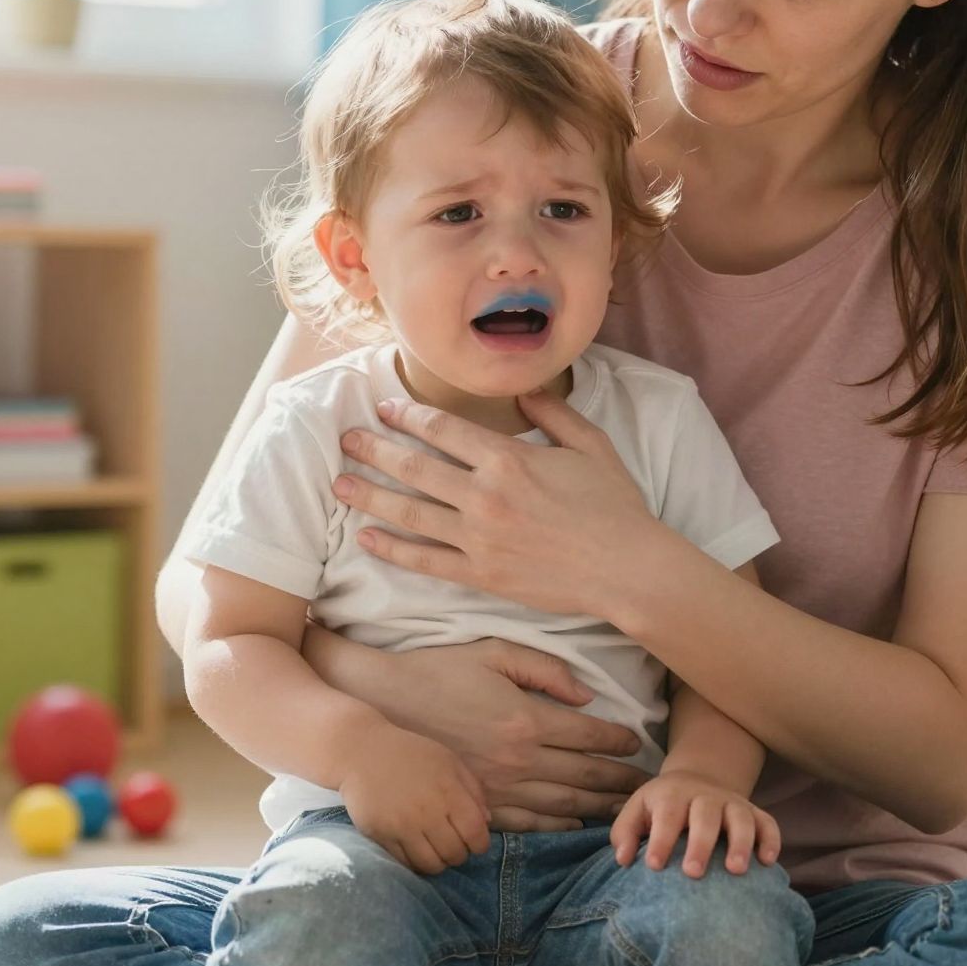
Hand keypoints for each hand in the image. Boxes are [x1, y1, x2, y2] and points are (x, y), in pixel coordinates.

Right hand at [303, 628, 648, 830]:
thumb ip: (545, 671)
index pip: (590, 736)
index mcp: (526, 719)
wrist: (382, 706)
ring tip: (628, 809)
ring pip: (566, 804)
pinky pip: (531, 824)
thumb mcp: (494, 653)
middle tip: (651, 785)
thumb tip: (586, 698)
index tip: (639, 743)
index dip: (621, 742)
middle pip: (588, 776)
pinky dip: (561, 826)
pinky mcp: (481, 805)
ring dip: (602, 807)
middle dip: (623, 781)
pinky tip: (580, 825)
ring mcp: (500, 788)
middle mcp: (519, 759)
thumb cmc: (439, 670)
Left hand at [331, 391, 657, 619]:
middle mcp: (485, 495)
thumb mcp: (591, 446)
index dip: (408, 416)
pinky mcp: (481, 574)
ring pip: (410, 513)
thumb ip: (554, 413)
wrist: (627, 569)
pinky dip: (393, 549)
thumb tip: (523, 391)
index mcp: (509, 458)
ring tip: (339, 485)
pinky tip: (368, 538)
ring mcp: (479, 538)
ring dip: (370, 496)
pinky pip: (425, 561)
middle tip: (346, 440)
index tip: (384, 409)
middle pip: (414, 467)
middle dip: (375, 450)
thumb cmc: (615, 506)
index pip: (443, 429)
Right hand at [338, 716, 490, 874]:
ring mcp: (402, 826)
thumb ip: (472, 789)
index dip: (480, 844)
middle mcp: (427, 812)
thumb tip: (486, 822)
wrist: (361, 751)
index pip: (475, 834)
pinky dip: (415, 862)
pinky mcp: (381, 836)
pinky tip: (415, 849)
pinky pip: (405, 864)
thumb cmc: (410, 753)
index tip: (474, 842)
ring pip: (431, 865)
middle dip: (459, 854)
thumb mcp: (448, 761)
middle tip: (452, 844)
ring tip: (434, 850)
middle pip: (455, 854)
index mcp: (449, 792)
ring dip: (438, 862)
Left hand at [610, 771, 780, 878]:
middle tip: (693, 873)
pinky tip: (768, 862)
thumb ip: (625, 833)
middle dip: (700, 843)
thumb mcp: (638, 809)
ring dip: (741, 842)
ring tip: (736, 871)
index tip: (655, 866)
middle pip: (706, 815)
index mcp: (673, 795)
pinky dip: (771, 840)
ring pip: (741, 818)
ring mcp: (732, 803)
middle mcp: (705, 797)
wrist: (697, 778)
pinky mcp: (754, 812)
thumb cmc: (662, 805)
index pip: (667, 815)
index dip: (662, 839)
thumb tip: (623, 859)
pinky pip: (768, 823)